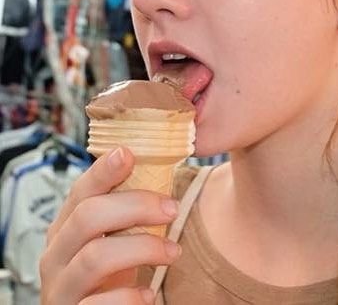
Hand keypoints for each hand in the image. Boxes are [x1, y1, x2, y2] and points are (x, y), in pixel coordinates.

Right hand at [40, 147, 180, 304]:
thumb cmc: (110, 270)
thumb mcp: (114, 234)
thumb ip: (126, 205)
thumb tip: (161, 161)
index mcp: (67, 226)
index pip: (80, 191)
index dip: (102, 171)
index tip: (128, 154)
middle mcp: (57, 254)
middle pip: (88, 216)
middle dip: (136, 206)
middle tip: (171, 209)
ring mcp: (61, 287)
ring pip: (95, 257)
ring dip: (143, 249)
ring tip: (173, 252)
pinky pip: (98, 304)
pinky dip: (128, 297)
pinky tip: (148, 294)